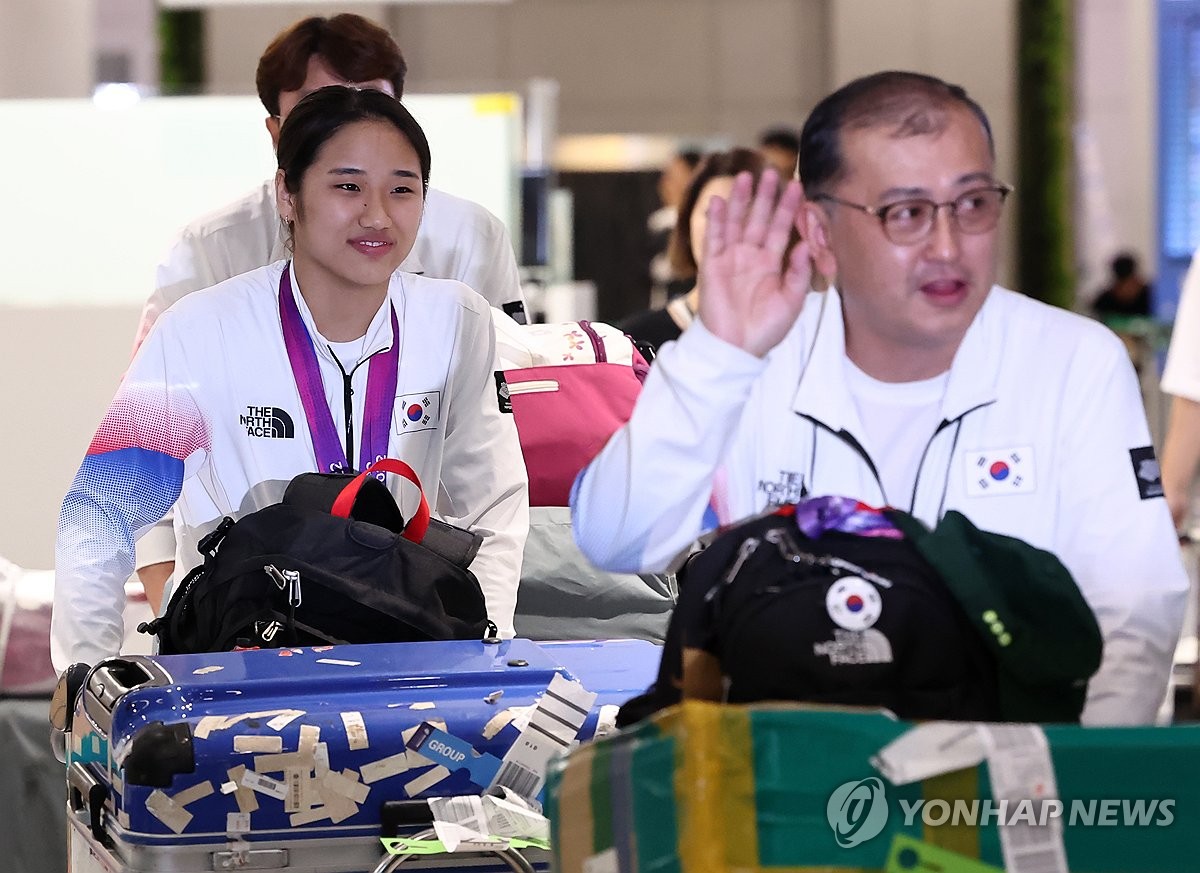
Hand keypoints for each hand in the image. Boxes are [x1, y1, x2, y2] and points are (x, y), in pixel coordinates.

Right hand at [697, 169, 811, 357]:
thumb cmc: (766, 329)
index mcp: (772, 264)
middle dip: (766, 196)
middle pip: (760, 218)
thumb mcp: (792, 301)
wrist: (737, 347)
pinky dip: (715, 219)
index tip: (798, 186)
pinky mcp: (712, 265)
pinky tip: (718, 200)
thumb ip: (798, 272)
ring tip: (746, 176)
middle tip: (772, 171)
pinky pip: (714, 237)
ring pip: (736, 221)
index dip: (789, 208)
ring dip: (740, 199)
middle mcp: (751, 256)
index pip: (783, 229)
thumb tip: (805, 243)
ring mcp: (731, 258)